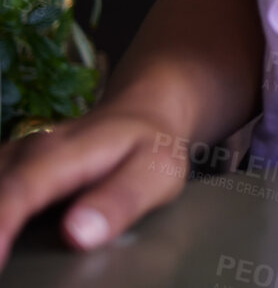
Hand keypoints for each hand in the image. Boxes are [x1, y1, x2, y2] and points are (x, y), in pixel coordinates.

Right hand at [0, 108, 188, 264]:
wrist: (141, 114)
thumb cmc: (149, 147)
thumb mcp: (155, 172)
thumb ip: (120, 201)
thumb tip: (77, 234)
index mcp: (62, 152)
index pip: (20, 190)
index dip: (0, 226)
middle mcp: (27, 152)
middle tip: (0, 270)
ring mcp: (12, 160)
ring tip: (1, 256)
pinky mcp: (6, 171)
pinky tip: (1, 241)